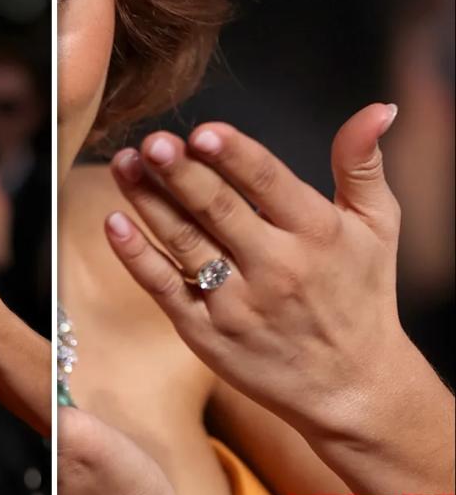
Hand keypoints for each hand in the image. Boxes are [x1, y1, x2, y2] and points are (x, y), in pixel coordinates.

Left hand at [105, 103, 410, 427]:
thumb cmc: (362, 299)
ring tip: (124, 165)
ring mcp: (237, 303)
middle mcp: (276, 268)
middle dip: (181, 173)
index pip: (268, 182)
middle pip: (218, 210)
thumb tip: (377, 107)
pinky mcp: (206, 332)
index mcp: (317, 233)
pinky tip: (114, 224)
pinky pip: (165, 288)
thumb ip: (363, 166)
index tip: (202, 130)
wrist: (351, 387)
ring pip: (184, 243)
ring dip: (149, 202)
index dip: (233, 154)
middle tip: (151, 142)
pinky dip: (137, 257)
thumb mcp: (379, 228)